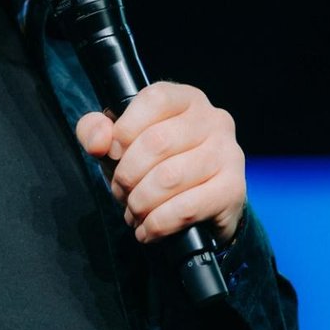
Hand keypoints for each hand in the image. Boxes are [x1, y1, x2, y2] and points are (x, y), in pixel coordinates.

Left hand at [75, 81, 245, 245]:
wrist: (204, 205)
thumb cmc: (158, 165)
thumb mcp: (122, 142)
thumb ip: (97, 131)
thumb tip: (98, 142)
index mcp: (186, 99)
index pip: (155, 100)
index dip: (125, 129)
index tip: (112, 154)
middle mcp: (214, 120)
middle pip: (158, 142)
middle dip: (128, 175)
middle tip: (121, 192)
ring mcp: (229, 153)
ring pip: (170, 177)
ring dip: (141, 202)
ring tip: (134, 211)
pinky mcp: (233, 189)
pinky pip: (187, 208)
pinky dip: (158, 223)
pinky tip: (148, 229)